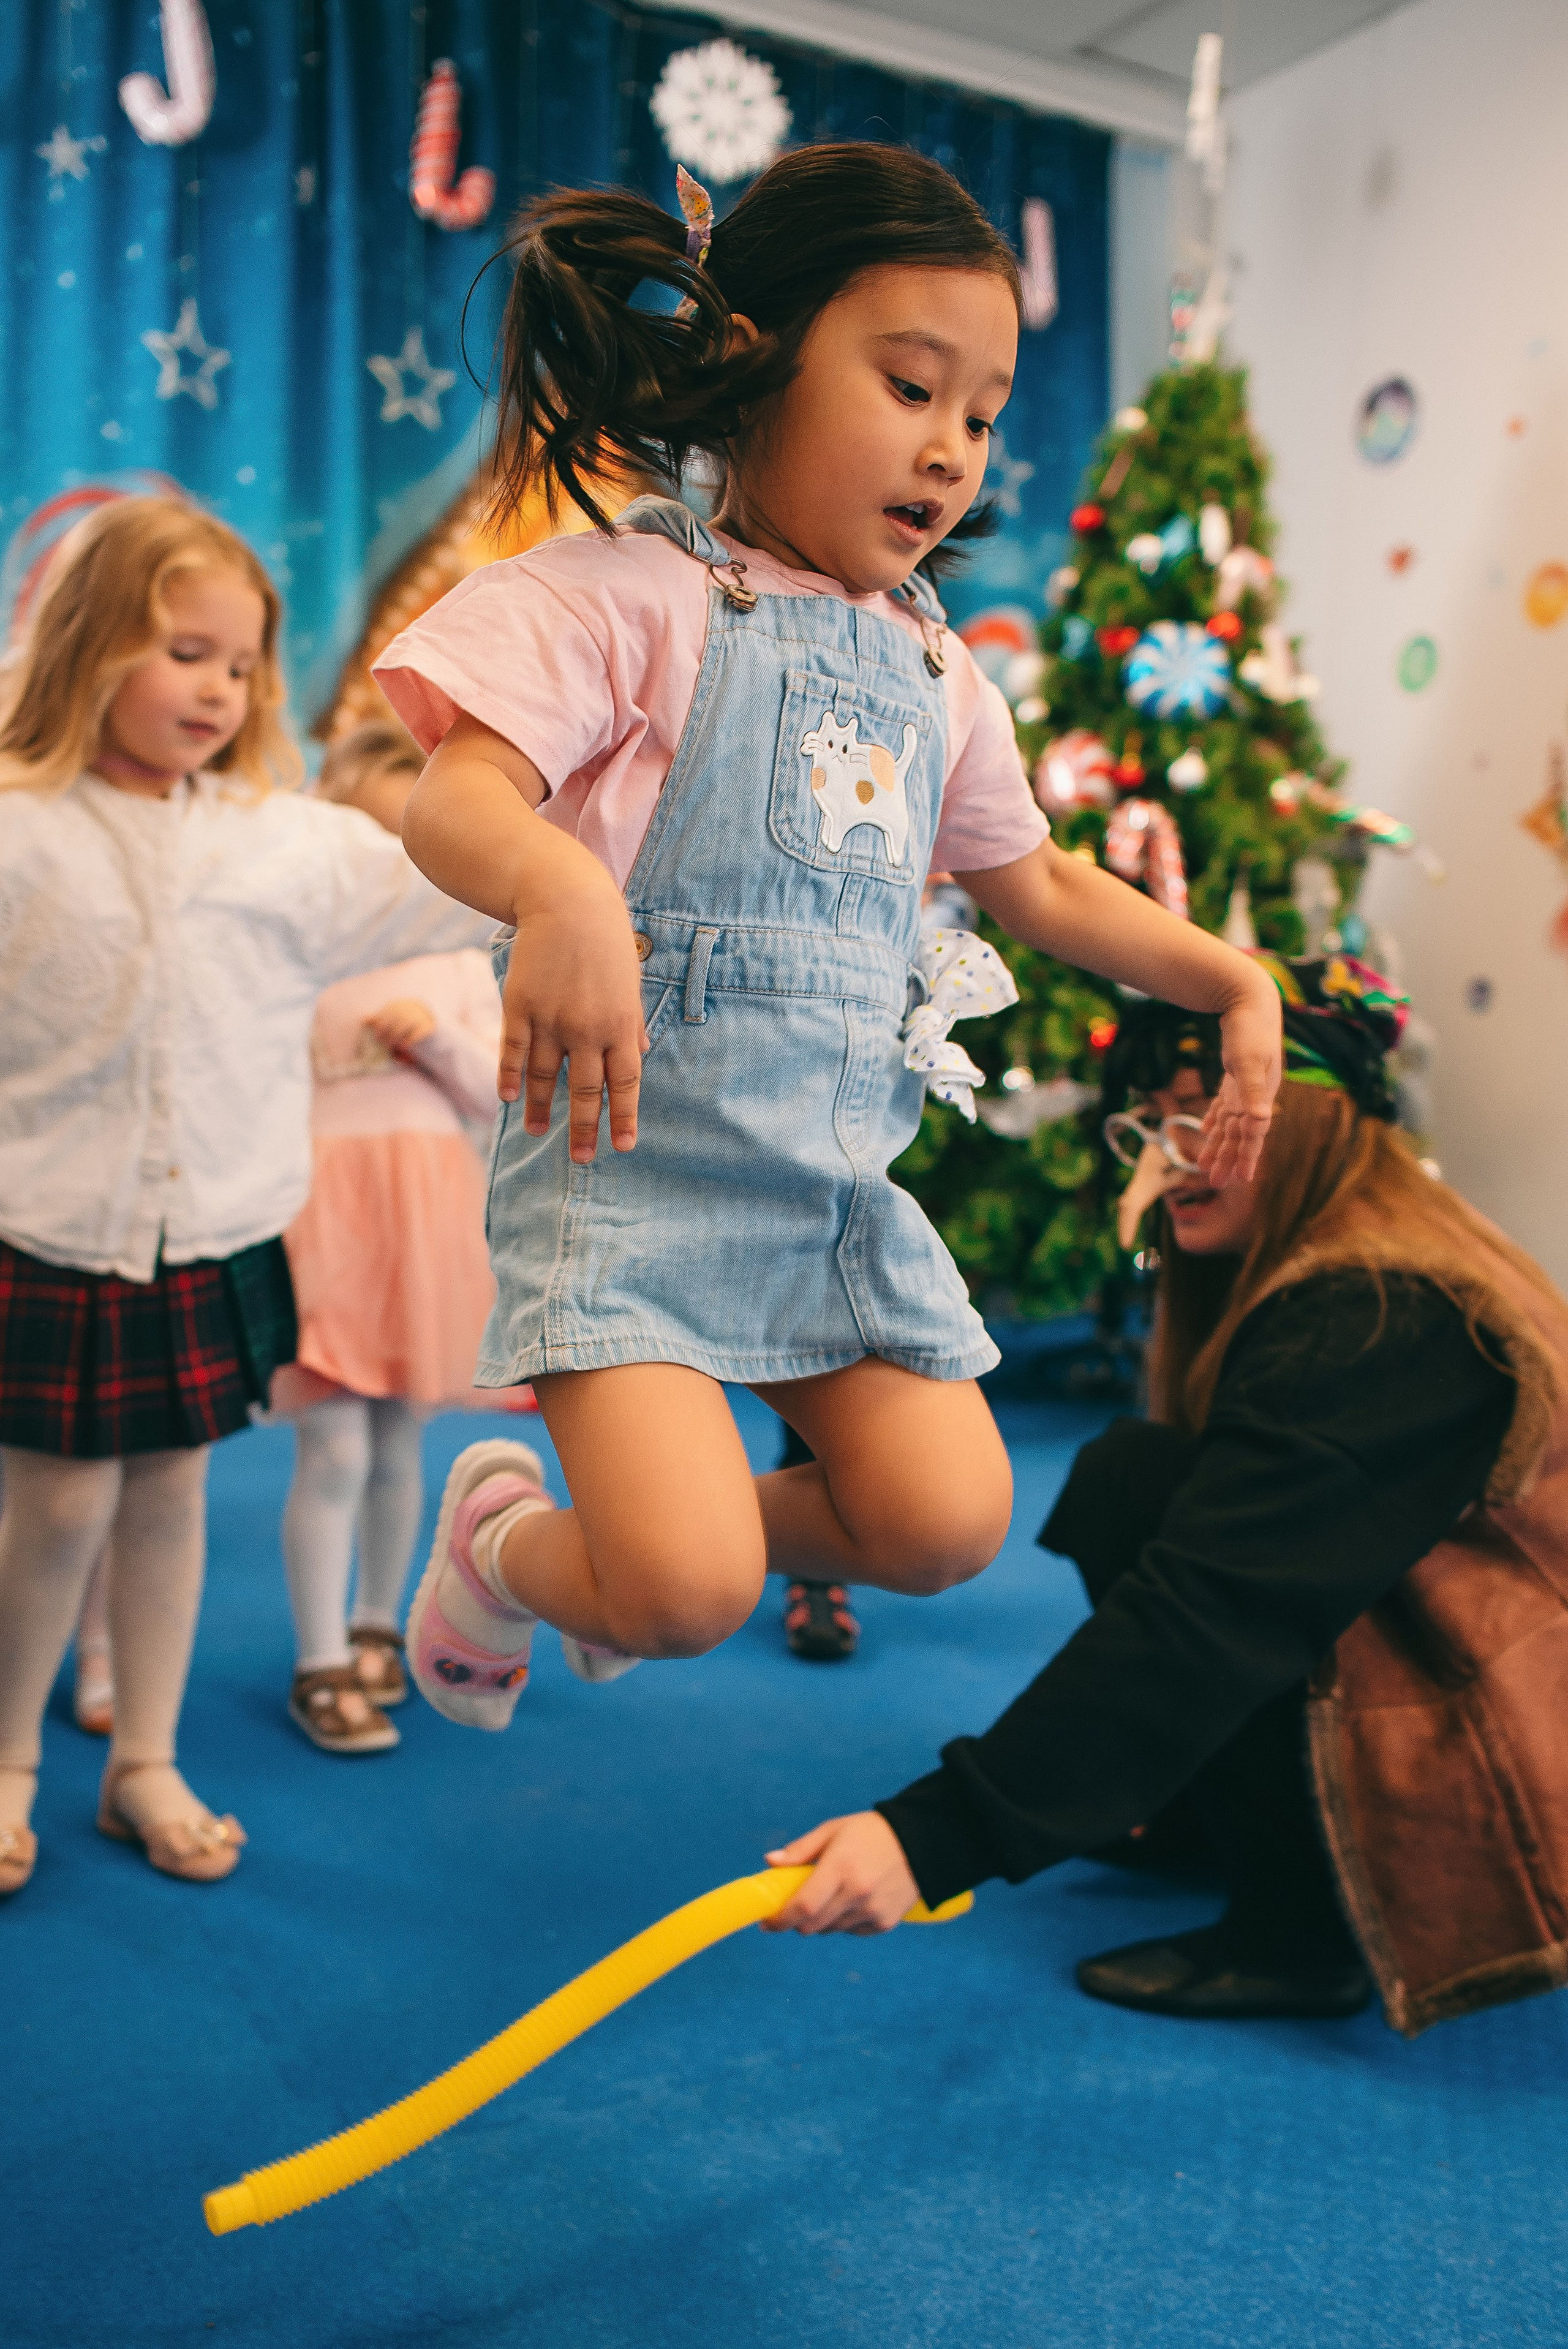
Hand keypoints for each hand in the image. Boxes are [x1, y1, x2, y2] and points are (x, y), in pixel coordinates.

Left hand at [363, 998, 437, 1055]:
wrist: (429, 1027)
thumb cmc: (405, 1026)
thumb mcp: (393, 1020)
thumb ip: (381, 1020)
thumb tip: (364, 1020)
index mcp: (398, 1005)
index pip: (387, 1014)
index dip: (381, 1026)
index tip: (377, 1037)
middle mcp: (409, 1008)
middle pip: (395, 1019)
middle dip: (388, 1033)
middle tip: (385, 1044)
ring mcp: (420, 1016)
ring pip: (405, 1024)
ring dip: (397, 1036)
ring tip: (394, 1046)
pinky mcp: (428, 1026)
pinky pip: (418, 1032)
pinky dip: (410, 1040)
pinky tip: (404, 1046)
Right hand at [499, 880, 648, 1159]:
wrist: (567, 901)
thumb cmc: (606, 942)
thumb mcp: (630, 982)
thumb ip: (632, 1022)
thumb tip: (640, 1055)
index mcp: (620, 1024)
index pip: (625, 1083)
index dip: (624, 1117)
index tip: (623, 1146)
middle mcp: (586, 1028)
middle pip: (586, 1090)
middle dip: (585, 1128)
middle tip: (582, 1158)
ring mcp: (551, 1019)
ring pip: (545, 1077)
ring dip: (541, 1109)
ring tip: (537, 1133)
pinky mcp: (520, 1006)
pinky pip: (514, 1051)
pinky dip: (511, 1077)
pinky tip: (509, 1099)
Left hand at [760, 1812, 920, 1935]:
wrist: (921, 1842)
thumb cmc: (871, 1833)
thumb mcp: (833, 1830)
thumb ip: (800, 1850)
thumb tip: (769, 1862)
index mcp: (840, 1867)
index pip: (802, 1906)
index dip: (780, 1919)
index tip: (766, 1922)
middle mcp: (857, 1892)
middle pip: (812, 1925)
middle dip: (795, 1922)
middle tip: (791, 1910)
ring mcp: (873, 1910)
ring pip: (830, 1930)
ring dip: (820, 1920)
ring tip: (828, 1896)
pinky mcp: (885, 1922)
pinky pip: (851, 1931)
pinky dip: (843, 1922)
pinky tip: (850, 1900)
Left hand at [1199, 974, 1281, 1184]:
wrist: (1250, 997)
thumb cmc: (1251, 1028)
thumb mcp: (1249, 1060)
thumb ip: (1253, 1092)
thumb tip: (1259, 1121)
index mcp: (1262, 1094)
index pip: (1254, 1133)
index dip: (1247, 1156)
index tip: (1240, 1179)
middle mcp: (1256, 1094)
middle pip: (1240, 1133)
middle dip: (1228, 1157)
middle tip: (1216, 1182)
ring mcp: (1246, 1085)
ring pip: (1231, 1122)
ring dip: (1220, 1143)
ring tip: (1206, 1165)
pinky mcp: (1235, 1075)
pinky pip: (1225, 1105)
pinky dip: (1216, 1119)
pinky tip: (1208, 1131)